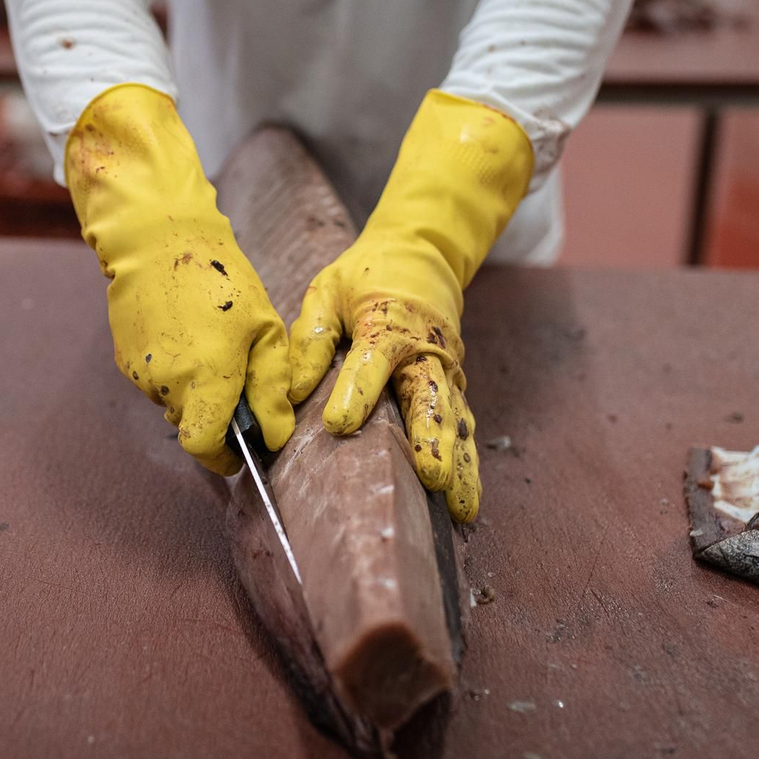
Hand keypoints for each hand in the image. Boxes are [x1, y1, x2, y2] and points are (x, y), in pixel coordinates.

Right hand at [66, 84, 294, 474]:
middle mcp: (167, 383)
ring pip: (175, 403)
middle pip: (192, 425)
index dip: (224, 459)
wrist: (157, 238)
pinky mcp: (125, 359)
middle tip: (236, 376)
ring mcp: (141, 373)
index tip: (240, 453)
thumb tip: (275, 436)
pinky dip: (174, 371)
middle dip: (215, 415)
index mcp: (206, 378)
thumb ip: (272, 388)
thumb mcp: (264, 329)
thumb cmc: (221, 277)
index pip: (205, 447)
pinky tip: (185, 334)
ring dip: (195, 390)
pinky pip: (156, 381)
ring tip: (209, 343)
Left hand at [286, 91, 534, 521]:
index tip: (339, 424)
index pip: (371, 361)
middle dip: (431, 438)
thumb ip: (311, 336)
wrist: (422, 252)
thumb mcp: (328, 290)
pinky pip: (461, 426)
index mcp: (386, 325)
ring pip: (454, 420)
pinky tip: (466, 504)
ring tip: (459, 507)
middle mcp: (423, 351)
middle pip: (429, 398)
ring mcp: (444, 371)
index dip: (356, 392)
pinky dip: (467, 464)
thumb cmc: (366, 275)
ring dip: (458, 463)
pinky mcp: (453, 386)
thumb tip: (291, 391)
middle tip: (431, 475)